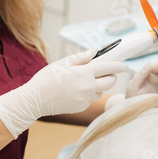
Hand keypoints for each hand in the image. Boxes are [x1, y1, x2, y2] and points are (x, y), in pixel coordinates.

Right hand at [0, 48, 126, 137]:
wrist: (34, 100)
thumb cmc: (46, 79)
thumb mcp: (62, 63)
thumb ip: (81, 57)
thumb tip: (95, 51)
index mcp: (83, 73)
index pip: (107, 67)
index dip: (117, 65)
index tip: (123, 64)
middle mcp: (87, 87)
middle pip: (110, 82)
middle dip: (111, 76)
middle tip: (106, 72)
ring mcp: (85, 99)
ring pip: (100, 91)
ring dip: (98, 86)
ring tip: (85, 81)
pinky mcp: (81, 107)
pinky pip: (90, 99)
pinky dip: (88, 94)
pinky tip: (76, 90)